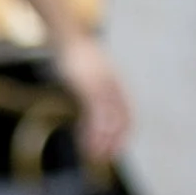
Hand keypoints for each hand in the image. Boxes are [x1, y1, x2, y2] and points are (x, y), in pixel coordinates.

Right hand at [54, 33, 131, 163]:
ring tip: (95, 155)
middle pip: (121, 117)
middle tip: (107, 157)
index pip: (127, 112)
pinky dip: (92, 128)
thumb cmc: (76, 54)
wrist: (68, 36)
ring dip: (102, 139)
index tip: (116, 148)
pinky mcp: (88, 86)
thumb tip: (91, 96)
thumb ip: (93, 86)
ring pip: (107, 117)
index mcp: (116, 83)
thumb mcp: (89, 72)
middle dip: (115, 139)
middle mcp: (113, 85)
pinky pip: (93, 112)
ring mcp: (101, 85)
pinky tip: (87, 140)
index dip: (125, 132)